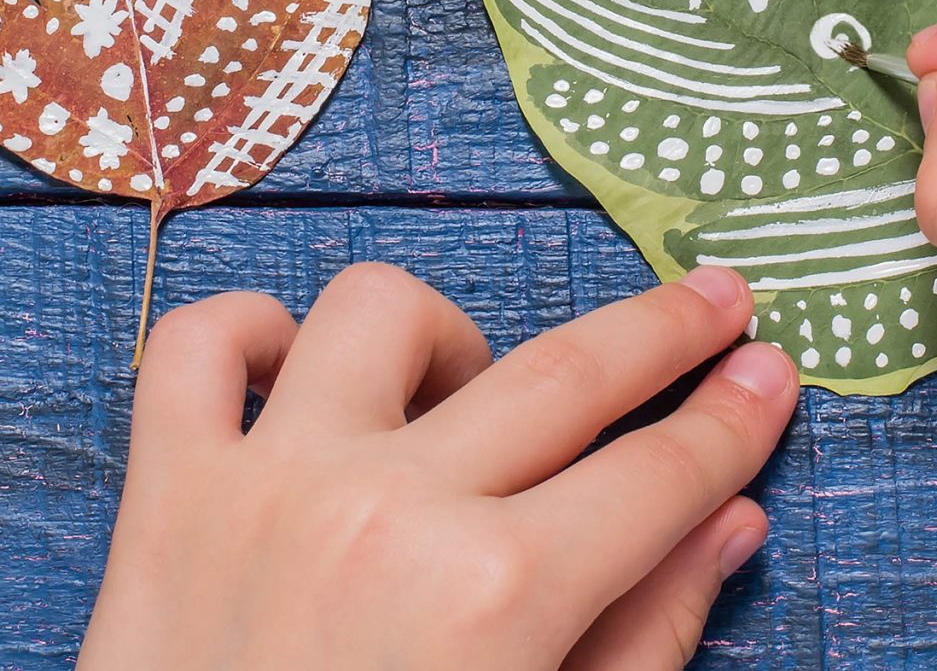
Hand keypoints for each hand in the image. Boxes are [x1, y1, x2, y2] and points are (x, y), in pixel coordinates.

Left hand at [78, 262, 796, 670]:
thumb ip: (644, 638)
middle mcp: (392, 512)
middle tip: (714, 298)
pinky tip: (300, 372)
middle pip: (564, 374)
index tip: (769, 371)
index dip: (730, 419)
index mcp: (500, 597)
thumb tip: (727, 524)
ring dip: (445, 339)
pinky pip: (199, 344)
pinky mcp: (167, 493)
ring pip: (380, 314)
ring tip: (463, 397)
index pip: (659, 474)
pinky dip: (249, 333)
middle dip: (661, 330)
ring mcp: (270, 485)